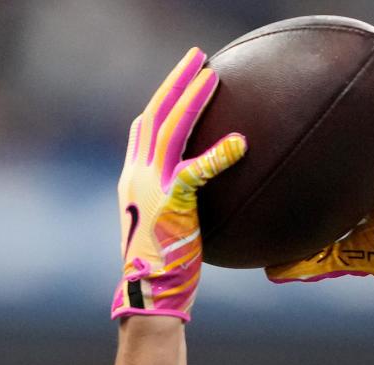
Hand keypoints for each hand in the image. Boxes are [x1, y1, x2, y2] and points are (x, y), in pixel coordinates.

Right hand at [112, 47, 245, 323]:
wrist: (150, 296)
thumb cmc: (162, 277)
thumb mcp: (167, 236)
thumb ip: (179, 214)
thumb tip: (201, 217)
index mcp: (133, 183)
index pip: (140, 132)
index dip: (156, 106)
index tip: (173, 88)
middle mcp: (137, 177)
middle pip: (154, 115)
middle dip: (175, 83)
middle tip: (197, 59)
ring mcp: (152, 186)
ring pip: (170, 128)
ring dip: (191, 98)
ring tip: (212, 75)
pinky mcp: (171, 202)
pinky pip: (196, 169)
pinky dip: (218, 154)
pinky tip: (240, 143)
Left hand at [266, 68, 373, 301]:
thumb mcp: (345, 256)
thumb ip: (309, 262)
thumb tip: (267, 274)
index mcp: (361, 179)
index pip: (336, 151)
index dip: (316, 137)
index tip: (289, 120)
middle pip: (361, 126)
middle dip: (343, 104)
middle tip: (315, 81)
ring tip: (364, 60)